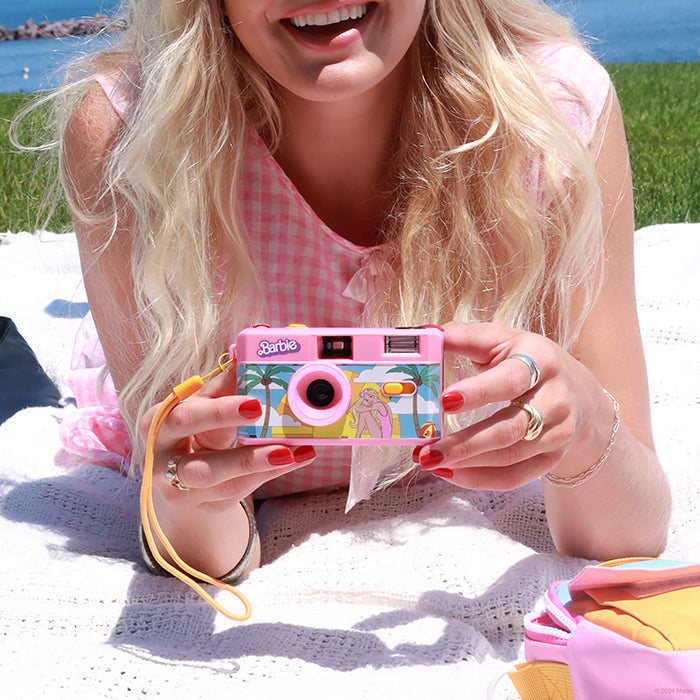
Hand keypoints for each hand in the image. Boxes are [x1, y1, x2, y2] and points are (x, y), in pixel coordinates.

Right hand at [138, 367, 315, 576]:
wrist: (178, 474)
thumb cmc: (194, 428)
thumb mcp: (204, 403)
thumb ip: (225, 381)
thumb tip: (248, 343)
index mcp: (158, 422)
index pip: (186, 416)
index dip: (220, 411)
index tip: (256, 402)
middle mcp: (162, 460)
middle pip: (198, 462)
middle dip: (241, 454)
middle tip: (279, 438)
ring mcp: (179, 490)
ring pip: (220, 481)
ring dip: (258, 465)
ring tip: (292, 451)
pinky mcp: (202, 505)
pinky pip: (236, 491)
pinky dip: (266, 474)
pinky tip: (293, 458)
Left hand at [414, 321, 613, 490]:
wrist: (579, 392)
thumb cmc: (528, 360)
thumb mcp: (503, 340)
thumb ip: (465, 336)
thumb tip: (427, 334)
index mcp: (541, 360)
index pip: (511, 379)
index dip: (479, 391)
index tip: (444, 401)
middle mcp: (555, 399)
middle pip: (510, 427)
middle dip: (465, 443)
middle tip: (425, 450)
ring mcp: (558, 433)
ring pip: (510, 456)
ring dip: (466, 463)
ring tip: (428, 461)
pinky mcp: (552, 459)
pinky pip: (515, 477)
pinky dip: (479, 479)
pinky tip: (449, 473)